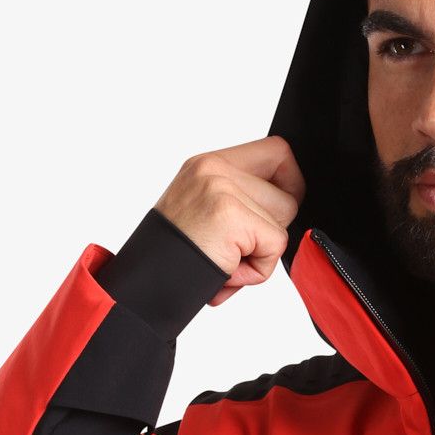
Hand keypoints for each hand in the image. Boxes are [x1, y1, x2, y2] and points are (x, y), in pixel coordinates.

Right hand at [154, 135, 305, 306]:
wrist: (145, 284)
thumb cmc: (177, 257)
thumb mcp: (207, 212)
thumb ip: (243, 200)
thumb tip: (290, 203)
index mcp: (209, 164)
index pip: (277, 151)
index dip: (289, 182)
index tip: (277, 209)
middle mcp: (214, 168)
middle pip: (290, 193)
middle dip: (274, 228)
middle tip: (238, 247)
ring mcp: (221, 189)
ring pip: (284, 221)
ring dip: (262, 253)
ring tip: (228, 259)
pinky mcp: (230, 215)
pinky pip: (274, 246)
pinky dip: (257, 269)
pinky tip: (227, 270)